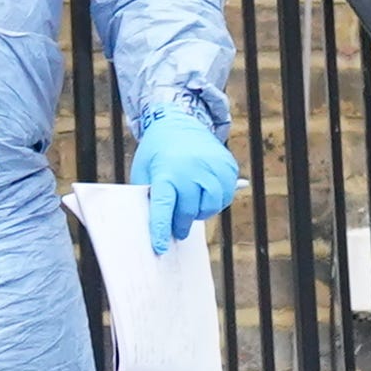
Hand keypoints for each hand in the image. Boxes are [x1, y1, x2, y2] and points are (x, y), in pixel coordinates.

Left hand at [132, 105, 240, 254]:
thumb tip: (148, 228)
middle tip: (177, 230)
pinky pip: (225, 196)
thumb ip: (146, 197)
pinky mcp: (227, 167)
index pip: (164, 207)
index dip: (161, 229)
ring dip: (200, 213)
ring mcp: (212, 167)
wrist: (180, 122)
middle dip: (181, 224)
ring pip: (210, 207)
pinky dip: (215, 201)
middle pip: (188, 211)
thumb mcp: (143, 171)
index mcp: (165, 172)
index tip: (160, 248)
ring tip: (191, 206)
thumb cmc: (156, 154)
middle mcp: (190, 169)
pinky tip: (205, 193)